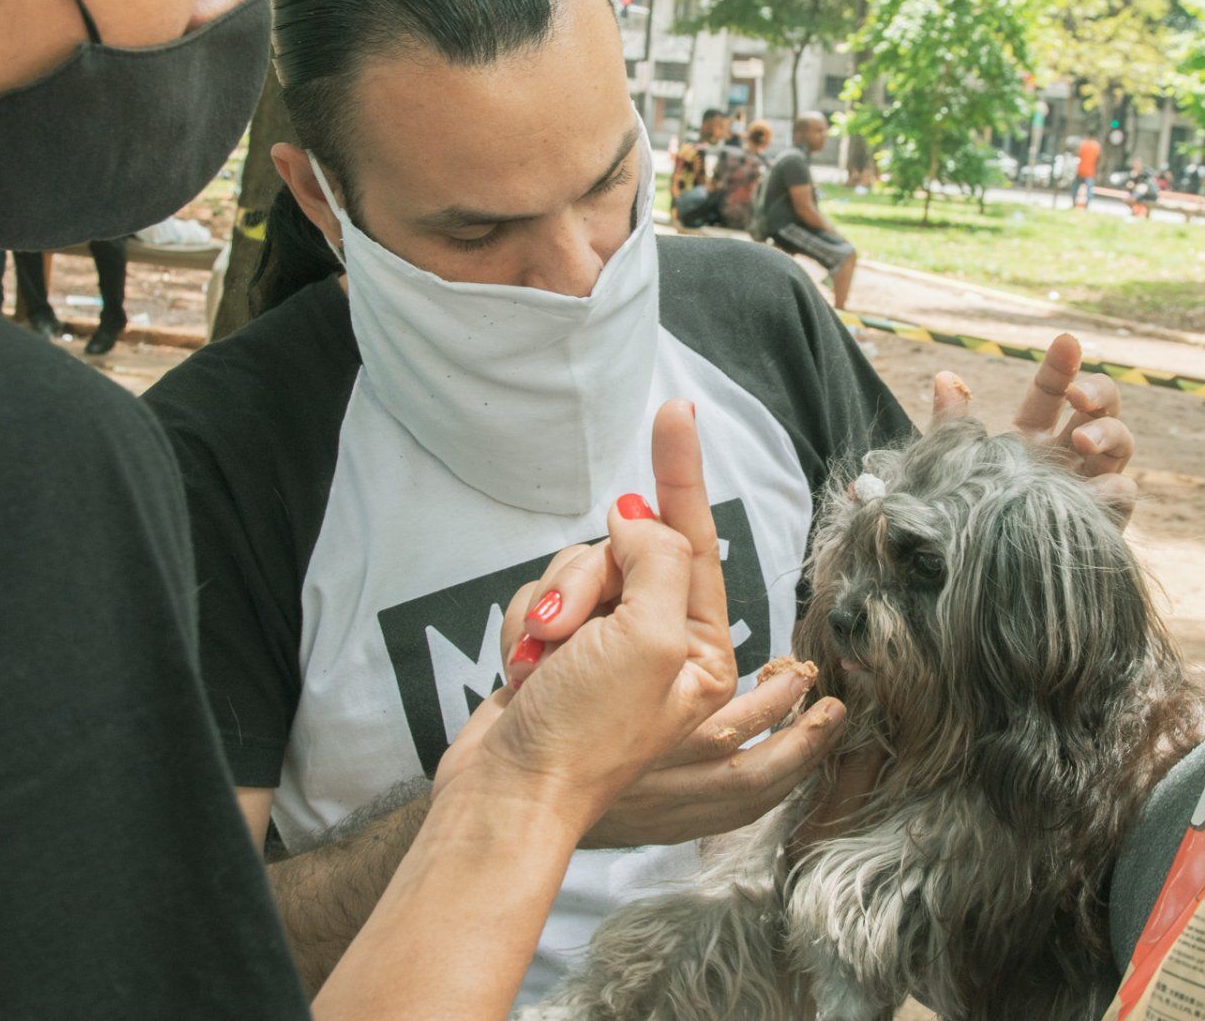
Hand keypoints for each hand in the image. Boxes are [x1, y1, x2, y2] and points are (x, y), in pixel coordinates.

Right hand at [491, 413, 848, 845]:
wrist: (504, 794)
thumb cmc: (584, 735)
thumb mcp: (649, 641)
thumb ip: (658, 561)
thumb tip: (635, 520)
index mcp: (700, 650)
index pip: (694, 541)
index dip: (681, 474)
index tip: (677, 410)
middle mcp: (658, 644)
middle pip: (624, 552)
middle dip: (586, 581)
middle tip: (568, 634)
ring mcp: (605, 647)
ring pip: (577, 571)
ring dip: (551, 608)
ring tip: (542, 666)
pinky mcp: (558, 651)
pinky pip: (540, 598)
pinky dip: (524, 628)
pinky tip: (523, 675)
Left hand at [932, 332, 1136, 518]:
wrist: (983, 590)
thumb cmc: (969, 522)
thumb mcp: (955, 471)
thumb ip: (951, 427)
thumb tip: (945, 377)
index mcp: (1031, 438)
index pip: (1053, 392)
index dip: (1061, 366)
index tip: (1065, 341)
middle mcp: (1067, 457)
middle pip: (1101, 408)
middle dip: (1097, 391)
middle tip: (1078, 396)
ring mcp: (1090, 487)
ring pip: (1121, 443)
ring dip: (1108, 432)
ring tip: (1082, 443)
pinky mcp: (1102, 521)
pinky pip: (1124, 495)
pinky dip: (1116, 486)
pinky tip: (1100, 486)